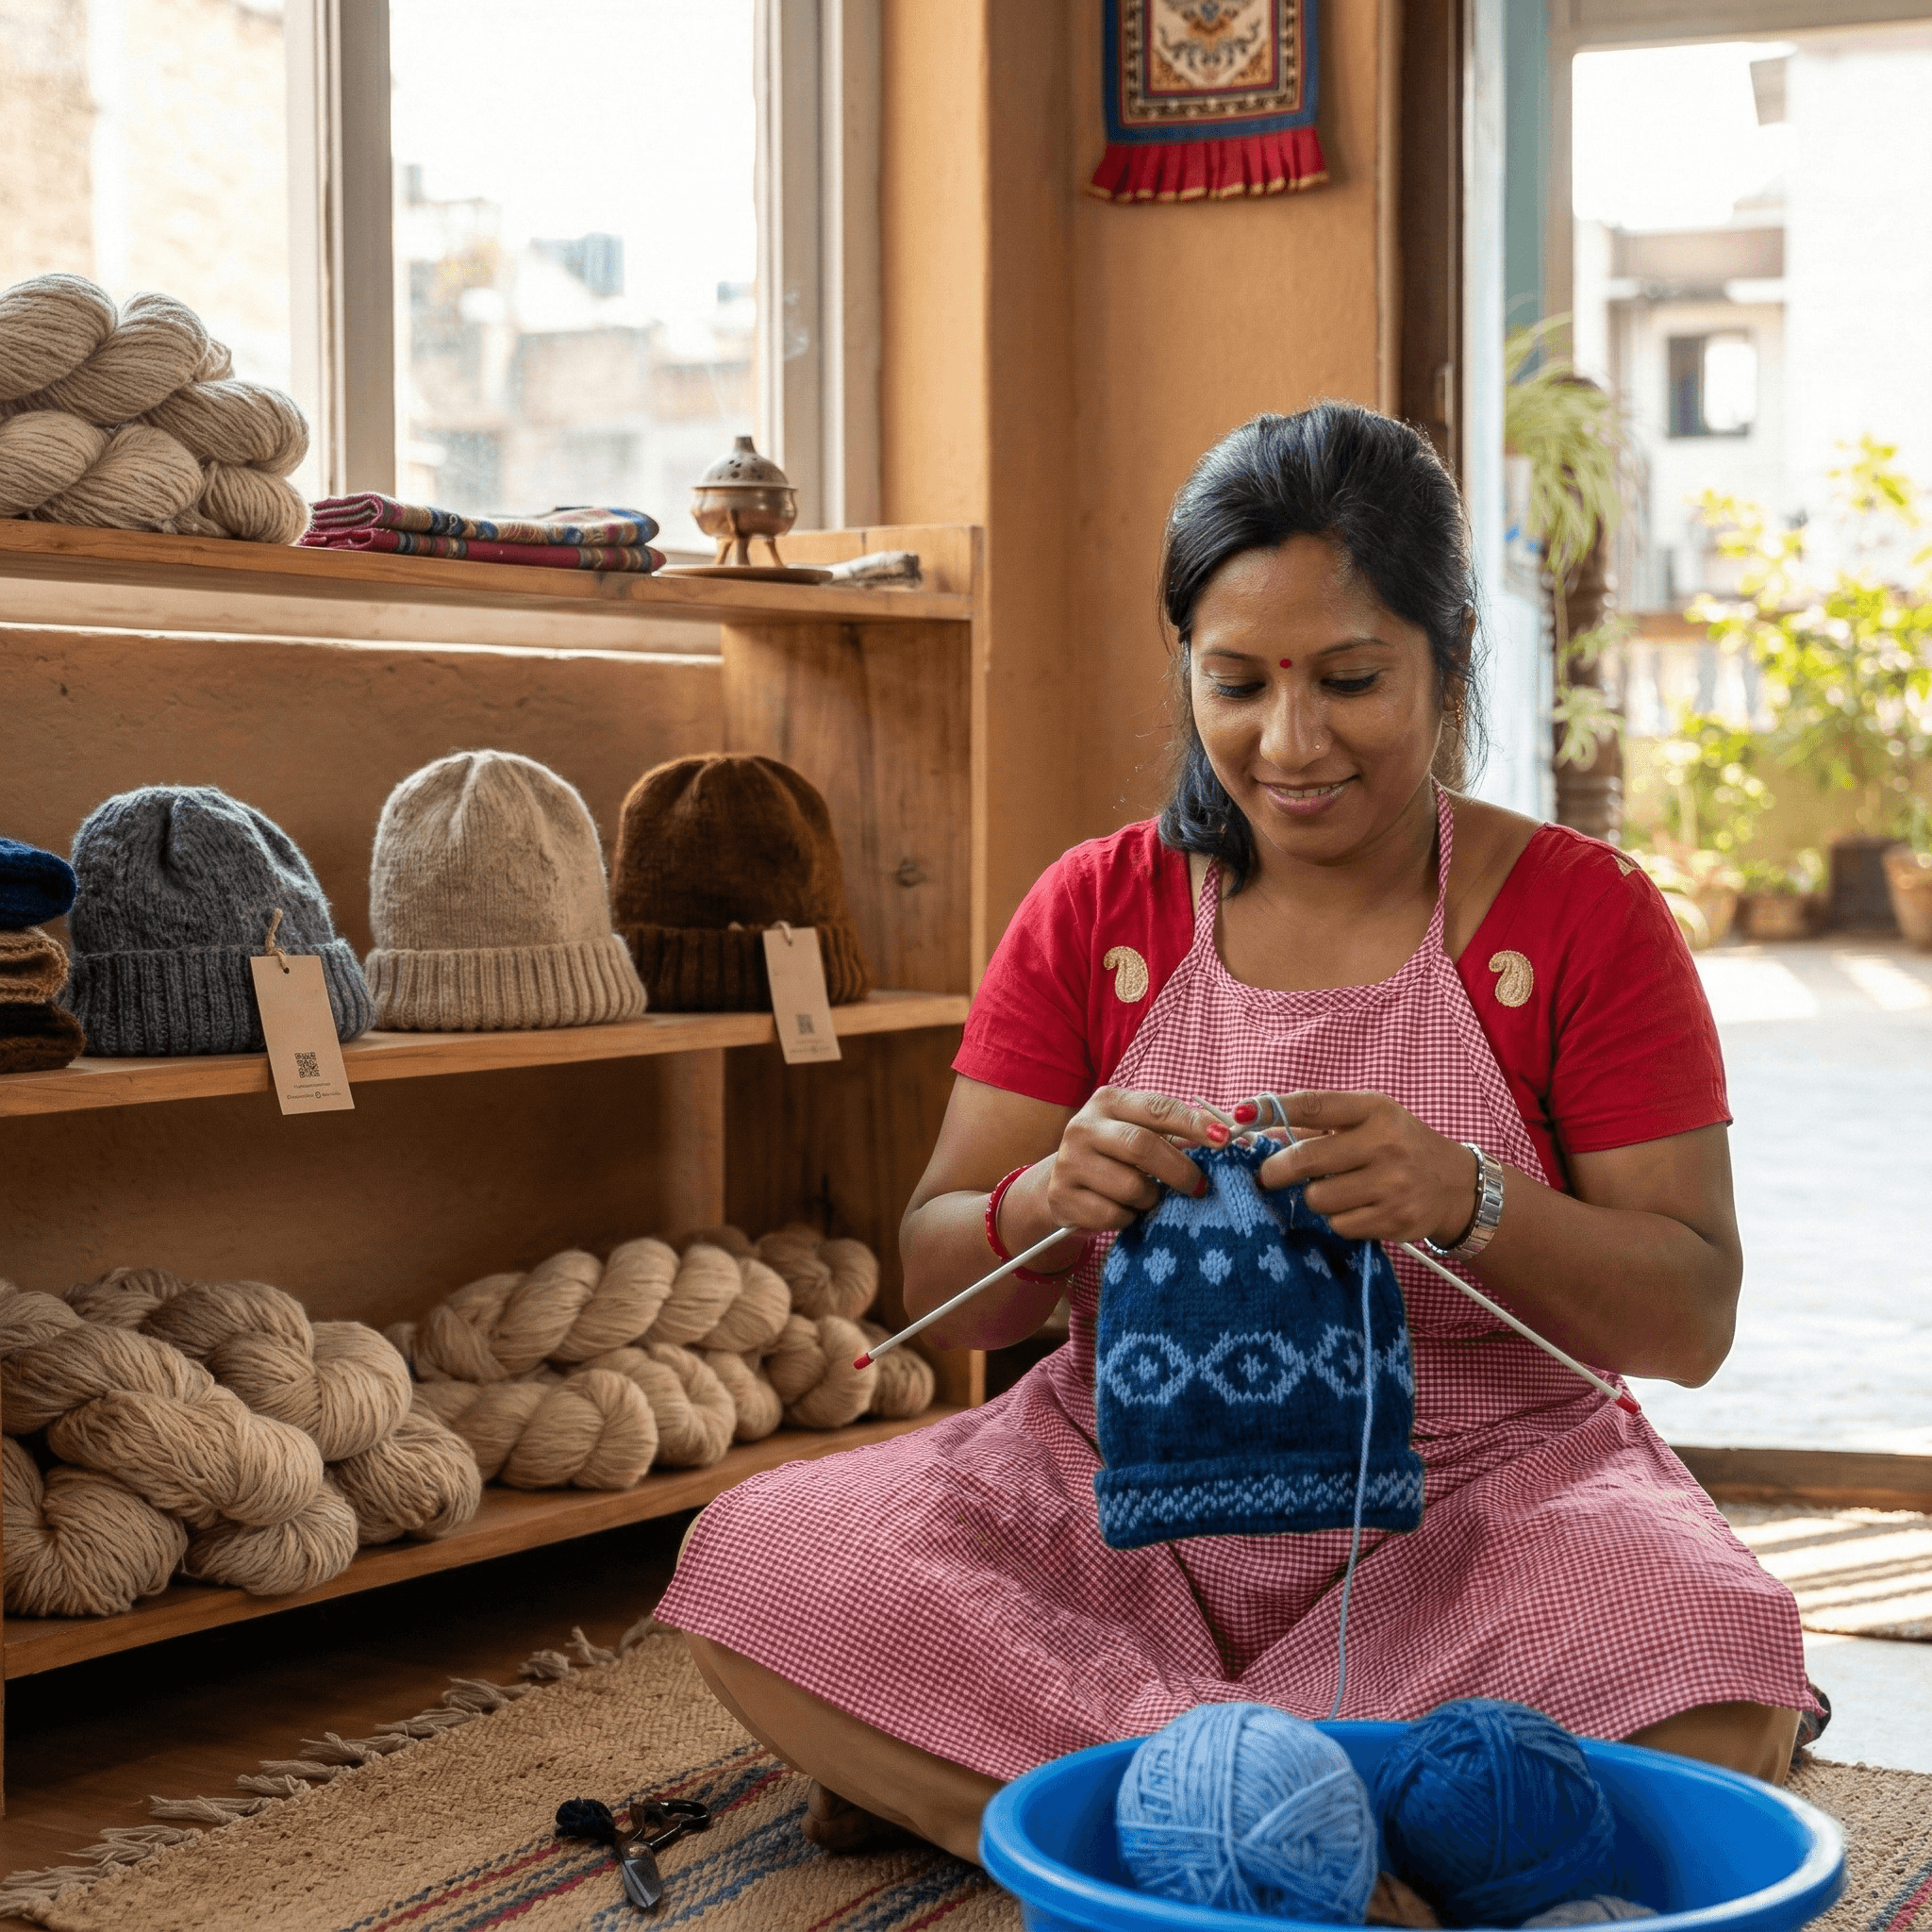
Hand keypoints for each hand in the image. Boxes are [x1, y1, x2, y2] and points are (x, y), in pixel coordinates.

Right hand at [1000, 1087, 1231, 1249]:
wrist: (1062, 1184)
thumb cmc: (1115, 1155)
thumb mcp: (1138, 1132)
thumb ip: (1176, 1133)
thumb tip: (1227, 1138)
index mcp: (1108, 1101)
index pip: (1157, 1108)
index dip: (1193, 1124)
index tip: (1224, 1139)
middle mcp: (1083, 1127)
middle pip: (1141, 1146)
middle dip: (1179, 1170)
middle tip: (1200, 1186)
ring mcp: (1069, 1162)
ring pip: (1130, 1187)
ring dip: (1151, 1198)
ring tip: (1150, 1197)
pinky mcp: (1063, 1197)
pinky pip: (1113, 1215)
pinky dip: (1129, 1218)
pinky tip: (1125, 1211)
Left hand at [1255, 1090, 1477, 1246]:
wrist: (1454, 1185)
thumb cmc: (1397, 1145)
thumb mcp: (1367, 1121)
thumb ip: (1316, 1126)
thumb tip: (1255, 1130)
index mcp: (1374, 1110)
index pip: (1314, 1105)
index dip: (1272, 1110)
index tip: (1241, 1116)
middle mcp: (1386, 1144)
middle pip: (1306, 1159)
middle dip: (1277, 1170)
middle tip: (1268, 1175)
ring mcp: (1393, 1185)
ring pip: (1319, 1198)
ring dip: (1315, 1197)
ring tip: (1333, 1190)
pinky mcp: (1394, 1220)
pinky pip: (1340, 1224)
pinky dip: (1338, 1219)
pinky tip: (1356, 1207)